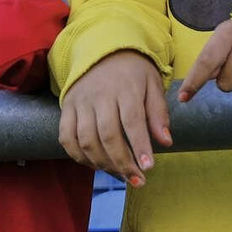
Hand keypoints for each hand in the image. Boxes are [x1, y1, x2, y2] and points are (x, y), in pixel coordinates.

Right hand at [57, 49, 170, 186]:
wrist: (101, 51)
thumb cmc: (132, 73)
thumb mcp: (152, 84)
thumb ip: (158, 113)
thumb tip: (165, 142)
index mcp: (125, 88)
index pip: (132, 120)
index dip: (140, 146)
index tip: (148, 168)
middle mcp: (100, 95)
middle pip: (108, 134)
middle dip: (122, 162)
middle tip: (137, 180)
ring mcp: (80, 102)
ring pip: (86, 139)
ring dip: (102, 163)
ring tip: (120, 174)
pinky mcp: (66, 107)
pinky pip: (66, 137)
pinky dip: (78, 156)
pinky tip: (95, 165)